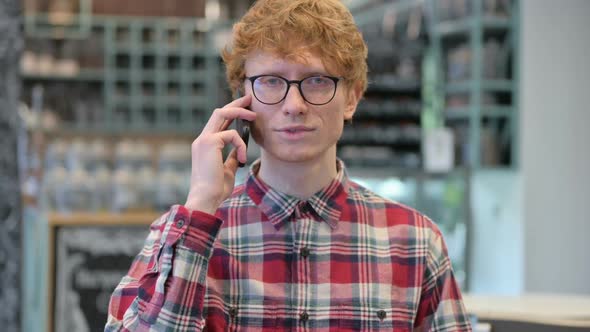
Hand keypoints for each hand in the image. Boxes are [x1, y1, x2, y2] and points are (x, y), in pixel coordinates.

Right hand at [184, 94, 255, 213]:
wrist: (206, 199)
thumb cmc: (216, 189)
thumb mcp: (227, 171)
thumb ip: (231, 159)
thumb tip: (239, 152)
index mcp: (205, 146)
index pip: (218, 123)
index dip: (232, 113)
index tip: (246, 109)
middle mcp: (202, 139)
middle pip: (219, 112)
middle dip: (236, 103)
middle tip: (250, 98)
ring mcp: (204, 140)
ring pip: (222, 114)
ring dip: (240, 112)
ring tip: (254, 117)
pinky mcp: (209, 143)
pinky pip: (231, 135)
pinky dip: (241, 145)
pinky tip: (242, 159)